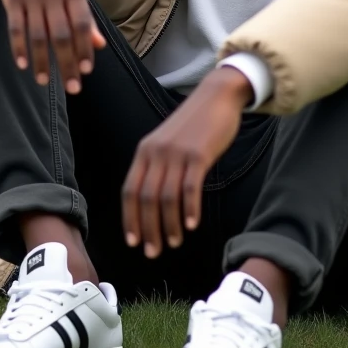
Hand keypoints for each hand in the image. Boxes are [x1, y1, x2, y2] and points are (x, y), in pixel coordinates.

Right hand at [0, 0, 105, 92]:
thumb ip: (85, 17)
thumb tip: (100, 45)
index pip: (82, 25)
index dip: (85, 49)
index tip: (85, 72)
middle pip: (62, 35)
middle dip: (67, 64)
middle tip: (71, 88)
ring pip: (38, 35)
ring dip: (41, 62)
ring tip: (44, 81)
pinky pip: (15, 28)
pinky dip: (19, 48)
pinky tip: (23, 65)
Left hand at [122, 67, 252, 257]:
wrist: (217, 96)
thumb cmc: (195, 123)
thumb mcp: (168, 142)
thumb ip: (159, 165)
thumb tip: (154, 201)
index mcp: (145, 151)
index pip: (130, 191)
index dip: (130, 219)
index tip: (134, 242)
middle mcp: (156, 152)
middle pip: (146, 199)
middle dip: (148, 230)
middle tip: (154, 251)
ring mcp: (177, 153)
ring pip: (167, 198)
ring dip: (169, 225)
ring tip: (175, 242)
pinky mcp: (199, 154)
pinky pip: (190, 188)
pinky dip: (190, 210)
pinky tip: (192, 225)